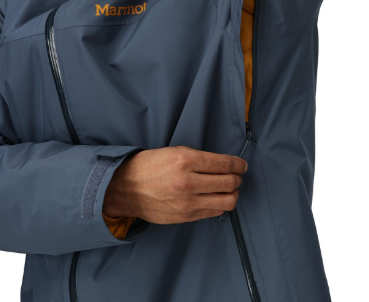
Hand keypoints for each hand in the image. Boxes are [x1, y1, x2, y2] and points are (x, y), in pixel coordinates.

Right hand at [102, 146, 247, 223]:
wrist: (127, 188)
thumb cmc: (151, 166)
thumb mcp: (174, 152)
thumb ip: (199, 158)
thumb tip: (223, 164)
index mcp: (186, 160)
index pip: (224, 164)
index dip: (238, 164)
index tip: (242, 165)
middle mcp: (188, 182)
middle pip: (229, 183)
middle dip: (237, 178)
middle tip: (236, 175)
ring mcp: (187, 202)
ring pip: (227, 200)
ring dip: (233, 193)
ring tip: (228, 188)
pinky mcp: (186, 216)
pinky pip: (214, 212)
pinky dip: (220, 204)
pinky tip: (216, 198)